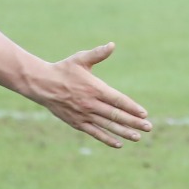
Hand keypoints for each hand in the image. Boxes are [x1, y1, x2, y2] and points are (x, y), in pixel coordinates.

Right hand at [27, 44, 150, 147]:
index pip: (118, 100)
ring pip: (107, 126)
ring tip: (138, 137)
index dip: (132, 108)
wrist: (40, 84)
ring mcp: (83, 115)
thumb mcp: (80, 59)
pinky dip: (106, 138)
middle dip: (133, 122)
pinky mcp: (76, 122)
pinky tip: (119, 143)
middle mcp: (90, 104)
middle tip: (148, 127)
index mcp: (94, 89)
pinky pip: (94, 132)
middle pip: (115, 115)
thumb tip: (112, 45)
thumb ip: (98, 54)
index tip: (144, 114)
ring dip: (123, 132)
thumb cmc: (63, 69)